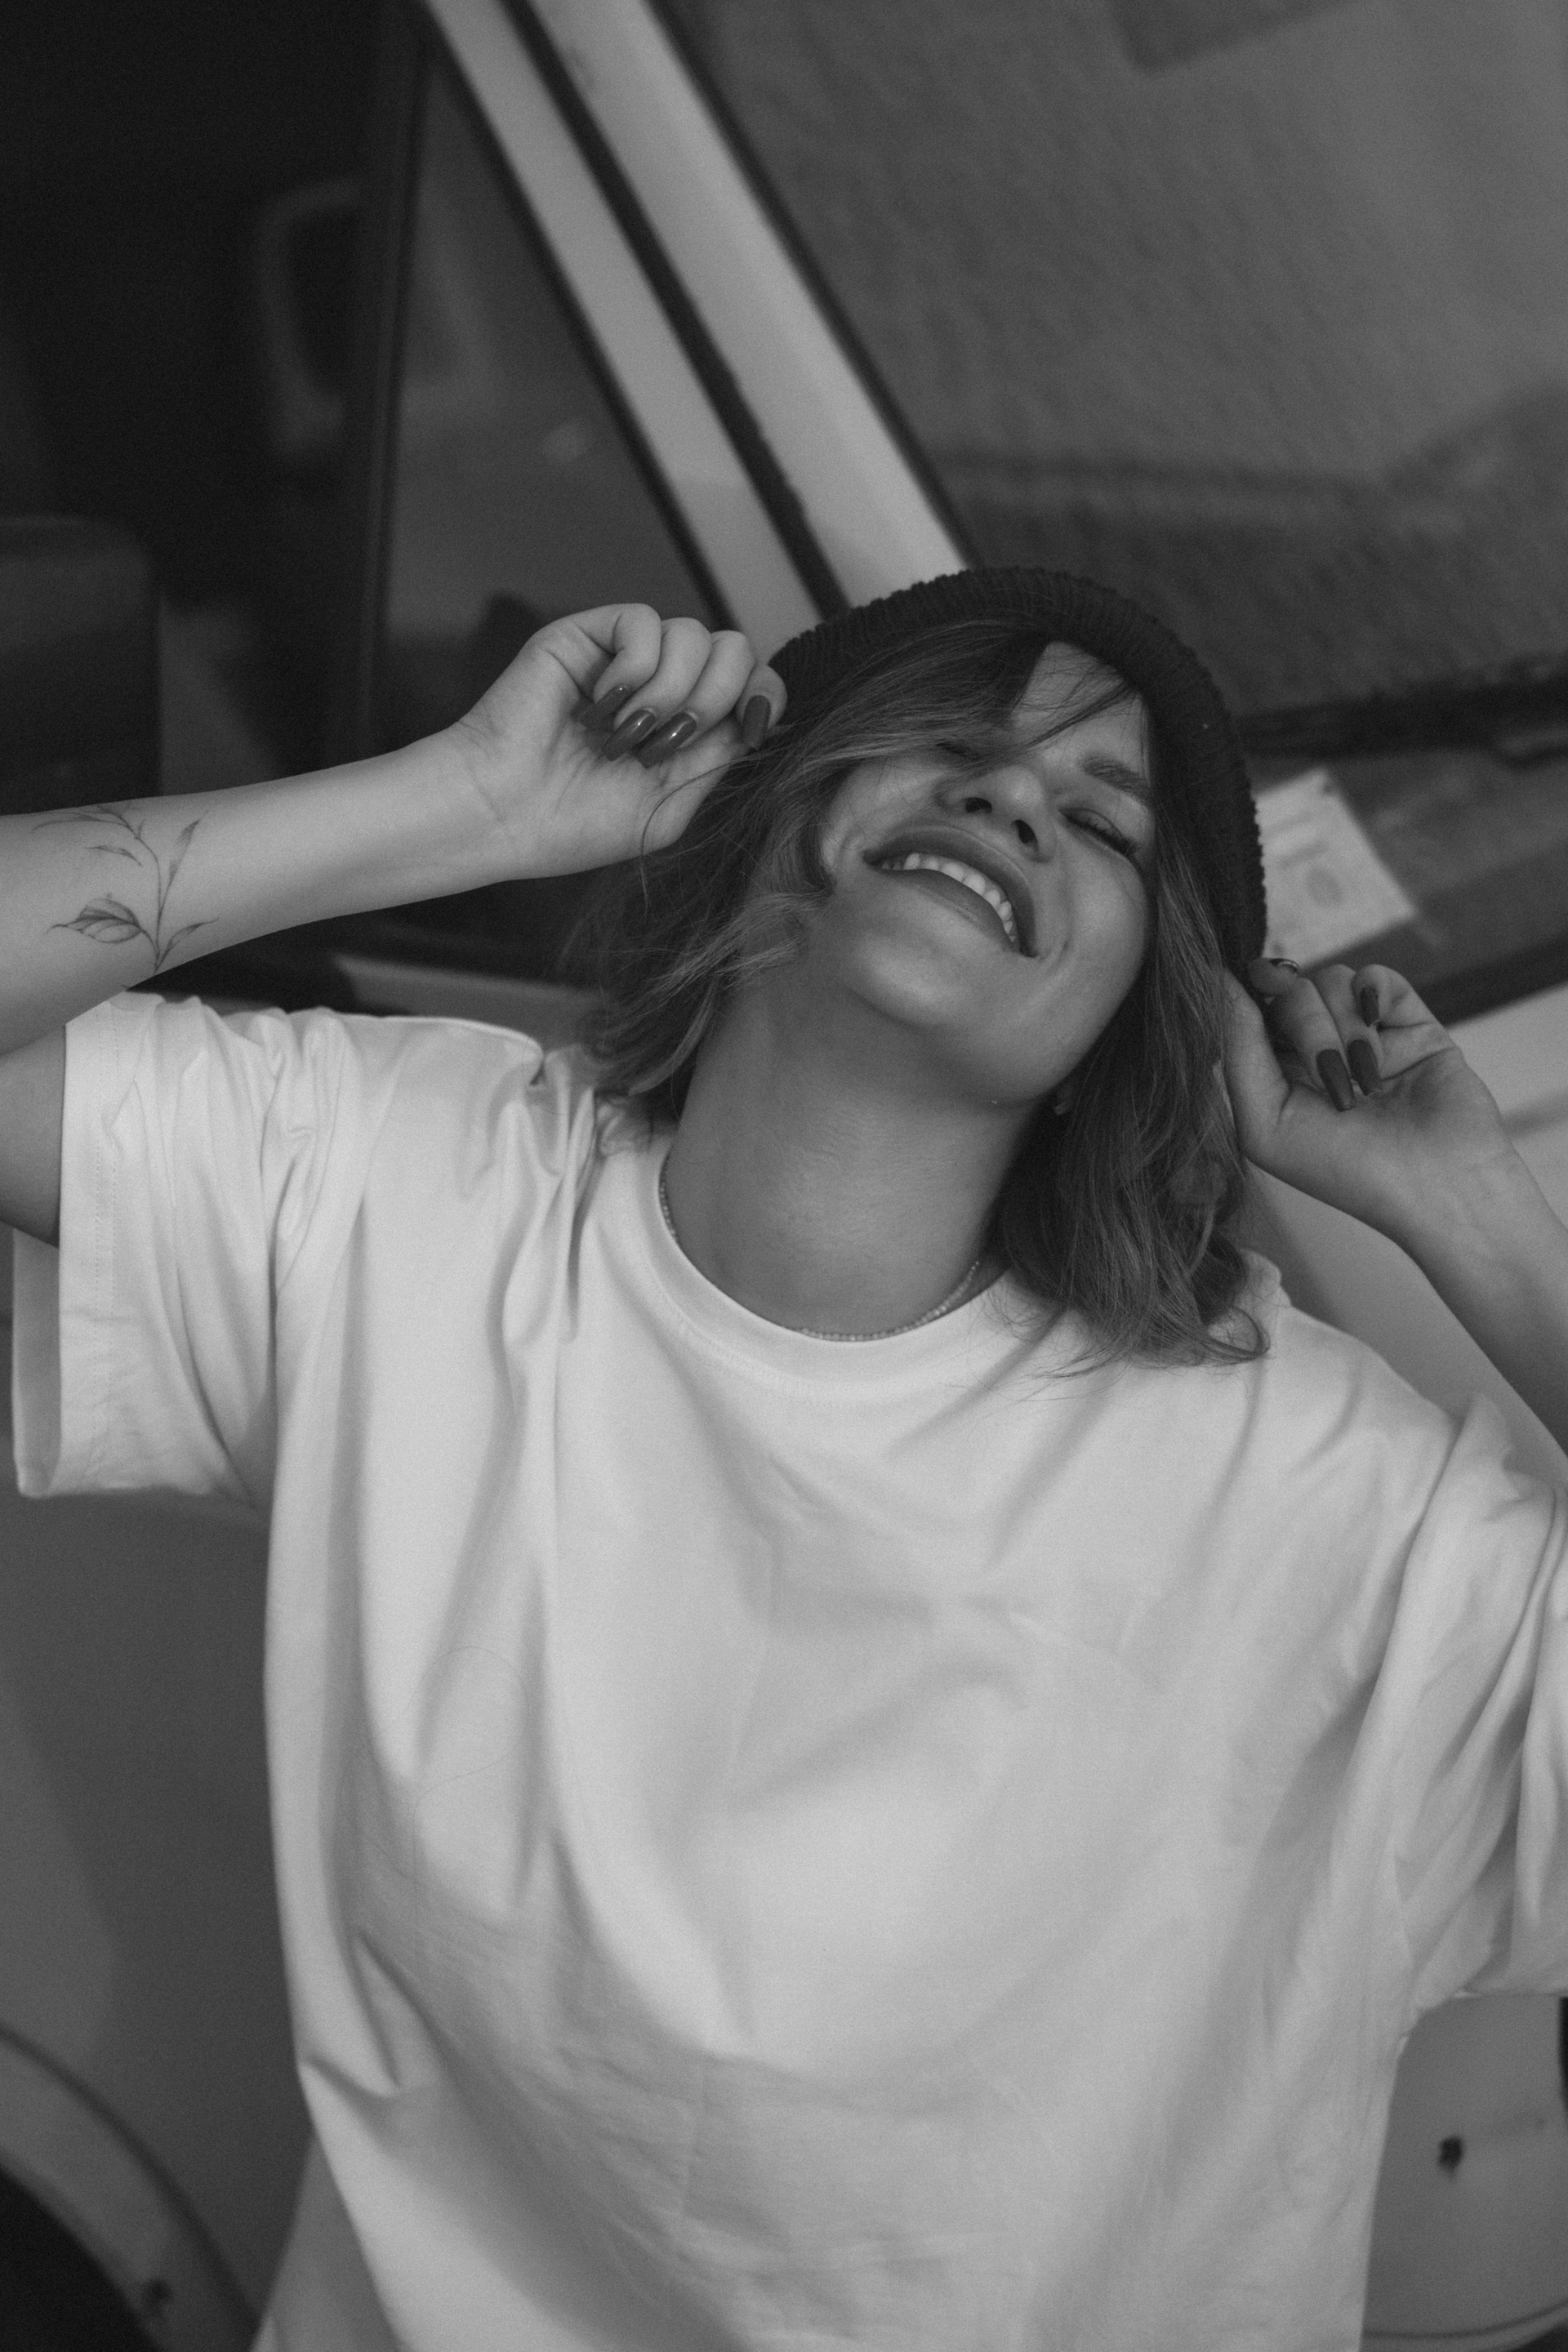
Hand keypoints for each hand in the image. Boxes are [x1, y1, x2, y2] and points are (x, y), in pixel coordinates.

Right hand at [450, 604, 785, 879]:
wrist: (505, 812)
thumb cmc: (573, 822)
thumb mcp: (670, 806)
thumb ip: (717, 759)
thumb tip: (757, 716)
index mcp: (685, 726)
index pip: (753, 682)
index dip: (765, 695)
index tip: (749, 731)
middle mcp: (661, 684)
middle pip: (734, 649)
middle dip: (715, 699)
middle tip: (665, 745)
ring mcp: (626, 658)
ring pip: (694, 635)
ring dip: (666, 697)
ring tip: (622, 738)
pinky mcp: (589, 634)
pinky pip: (644, 623)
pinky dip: (633, 671)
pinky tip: (601, 708)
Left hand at [1221, 957, 1521, 1241]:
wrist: (1434, 1184)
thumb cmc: (1345, 1169)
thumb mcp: (1265, 1122)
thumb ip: (1238, 1051)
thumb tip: (1221, 981)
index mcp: (1277, 1076)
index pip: (1250, 1015)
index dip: (1249, 999)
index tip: (1255, 987)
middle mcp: (1318, 1052)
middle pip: (1289, 993)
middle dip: (1307, 1029)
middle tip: (1334, 1081)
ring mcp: (1364, 1035)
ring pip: (1331, 982)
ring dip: (1344, 1028)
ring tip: (1368, 1081)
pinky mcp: (1409, 1023)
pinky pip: (1375, 976)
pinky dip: (1372, 991)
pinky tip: (1377, 1021)